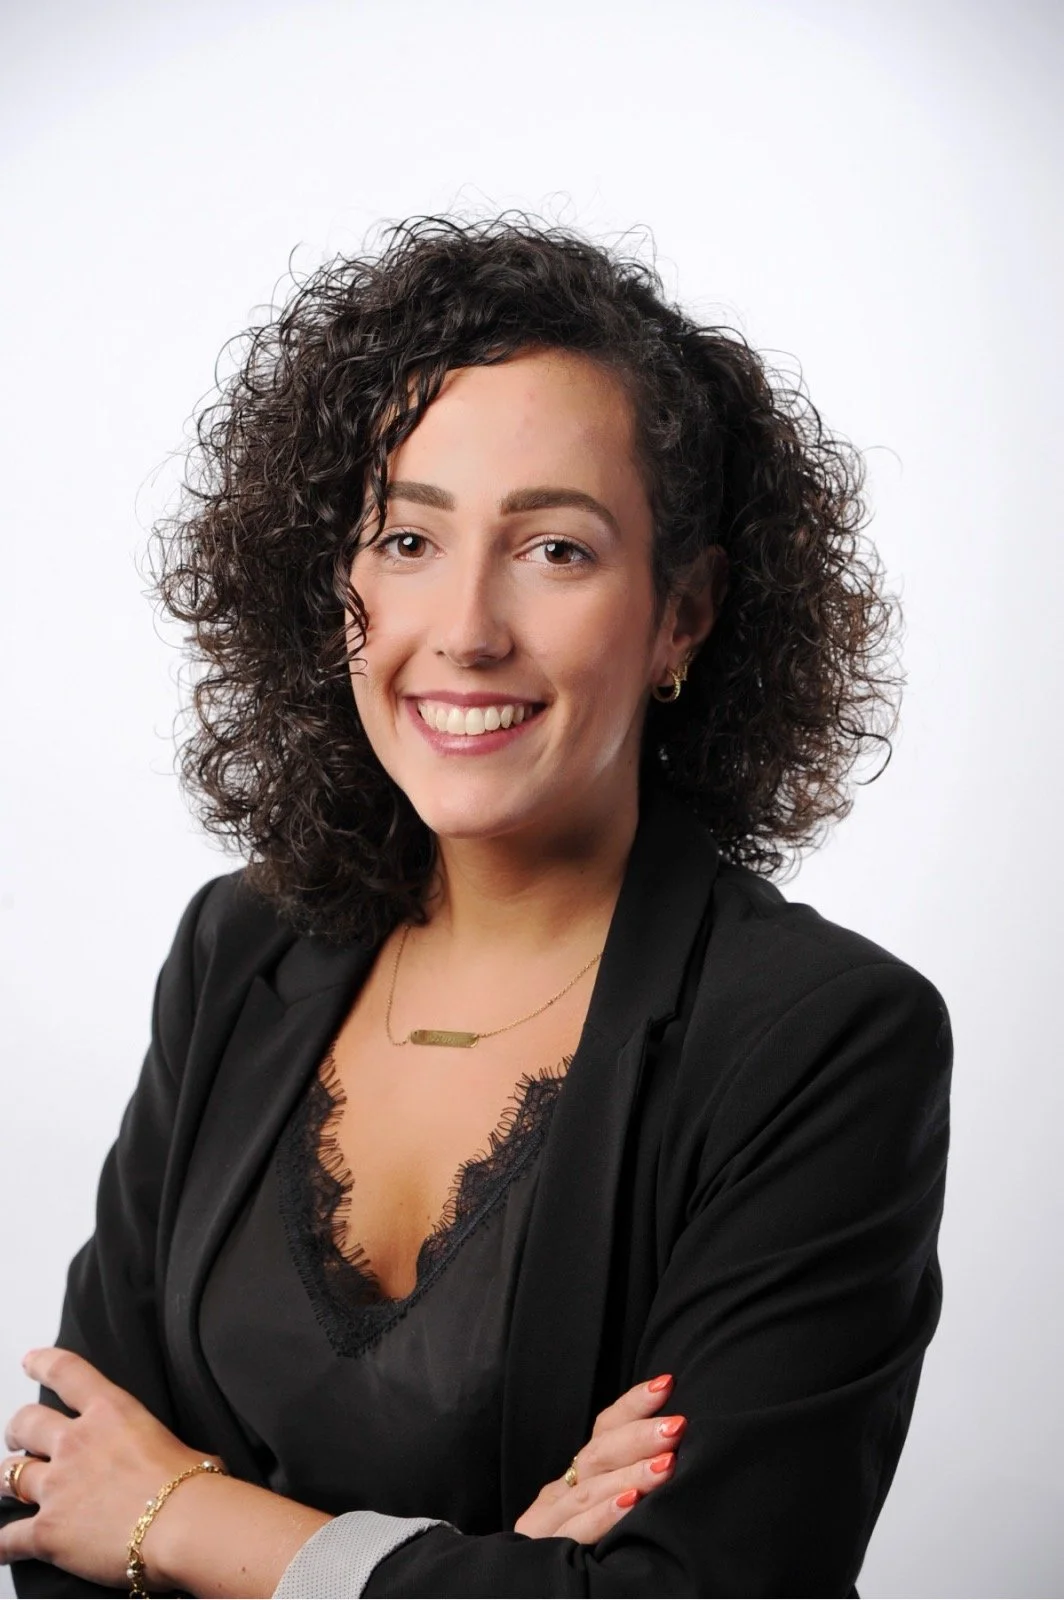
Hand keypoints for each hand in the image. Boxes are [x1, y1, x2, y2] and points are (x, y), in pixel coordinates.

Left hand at [0, 1347, 223, 1588]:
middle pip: (26, 1423)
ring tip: (9, 1486)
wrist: (182, 1524)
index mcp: (111, 1413)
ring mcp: (57, 1486)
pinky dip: (0, 1546)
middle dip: (18, 1431)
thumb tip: (176, 1465)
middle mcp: (76, 1442)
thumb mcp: (179, 1444)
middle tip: (18, 1438)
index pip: (67, 1373)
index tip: (31, 1360)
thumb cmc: (192, 1486)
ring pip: (8, 1475)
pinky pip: (6, 1539)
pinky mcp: (47, 1531)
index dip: (43, 1363)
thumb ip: (160, 1450)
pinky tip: (0, 1548)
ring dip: (7, 1481)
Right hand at [513, 1373, 685, 1543]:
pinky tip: (630, 1504)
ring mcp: (548, 1524)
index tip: (668, 1384)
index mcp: (575, 1479)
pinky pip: (577, 1532)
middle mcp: (558, 1494)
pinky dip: (604, 1515)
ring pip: (590, 1488)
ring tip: (666, 1463)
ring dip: (632, 1473)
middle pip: (598, 1453)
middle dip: (640, 1436)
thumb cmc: (585, 1559)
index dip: (633, 1405)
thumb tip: (678, 1456)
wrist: (524, 1597)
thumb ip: (628, 1488)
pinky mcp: (544, 1554)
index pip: (603, 1429)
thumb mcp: (604, 1516)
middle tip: (679, 1426)